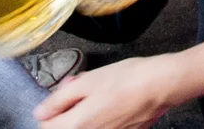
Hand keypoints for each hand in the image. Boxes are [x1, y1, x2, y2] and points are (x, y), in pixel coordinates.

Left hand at [36, 54, 176, 128]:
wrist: (163, 84)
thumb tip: (40, 113)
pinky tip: (115, 100)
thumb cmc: (126, 79)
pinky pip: (105, 127)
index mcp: (75, 126)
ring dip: (87, 113)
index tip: (64, 94)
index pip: (45, 126)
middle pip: (66, 127)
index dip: (52, 108)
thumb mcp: (87, 81)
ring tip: (101, 93)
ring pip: (87, 126)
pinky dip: (104, 117)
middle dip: (70, 110)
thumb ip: (58, 99)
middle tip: (82, 88)